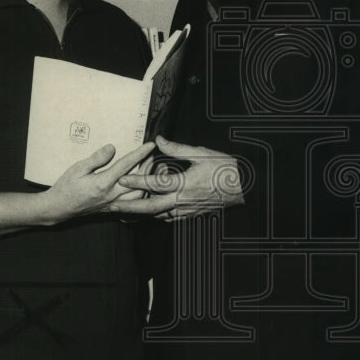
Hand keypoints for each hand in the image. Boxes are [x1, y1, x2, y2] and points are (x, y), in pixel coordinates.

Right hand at [41, 141, 156, 220]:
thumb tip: (112, 148)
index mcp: (103, 183)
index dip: (139, 154)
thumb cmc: (66, 187)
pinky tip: (143, 188)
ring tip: (151, 172)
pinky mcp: (112, 209)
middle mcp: (111, 195)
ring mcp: (113, 204)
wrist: (59, 208)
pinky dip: (140, 196)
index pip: (126, 166)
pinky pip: (132, 204)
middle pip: (138, 182)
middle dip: (150, 169)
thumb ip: (96, 159)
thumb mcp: (78, 169)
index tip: (150, 145)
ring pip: (139, 196)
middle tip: (157, 158)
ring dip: (147, 184)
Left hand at [116, 136, 243, 219]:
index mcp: (184, 183)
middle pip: (151, 207)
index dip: (137, 181)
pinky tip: (150, 214)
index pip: (155, 184)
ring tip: (125, 213)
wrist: (245, 187)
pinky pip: (170, 219)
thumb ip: (177, 149)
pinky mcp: (192, 215)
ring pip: (159, 216)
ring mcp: (187, 210)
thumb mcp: (201, 154)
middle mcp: (183, 200)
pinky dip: (157, 217)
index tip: (122, 178)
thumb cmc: (225, 168)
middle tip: (114, 205)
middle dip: (131, 207)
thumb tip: (158, 140)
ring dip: (142, 214)